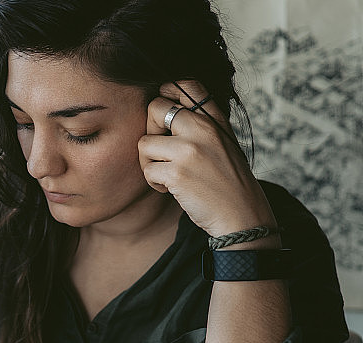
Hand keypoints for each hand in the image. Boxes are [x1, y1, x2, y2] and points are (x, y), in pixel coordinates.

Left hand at [138, 81, 276, 236]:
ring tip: (168, 174)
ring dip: (149, 163)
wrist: (242, 215)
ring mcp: (189, 150)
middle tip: (161, 152)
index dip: (166, 92)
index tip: (164, 114)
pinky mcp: (177, 173)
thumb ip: (201, 122)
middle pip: (154, 108)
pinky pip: (147, 170)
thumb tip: (163, 104)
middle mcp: (203, 128)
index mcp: (215, 118)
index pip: (186, 84)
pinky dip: (154, 183)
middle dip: (150, 131)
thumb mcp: (223, 142)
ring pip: (144, 143)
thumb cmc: (228, 181)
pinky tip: (171, 189)